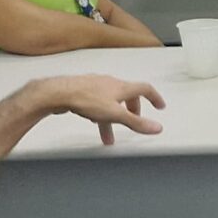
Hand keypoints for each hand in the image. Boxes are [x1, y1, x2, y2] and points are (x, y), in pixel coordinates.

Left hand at [23, 75, 166, 146]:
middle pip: (128, 96)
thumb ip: (136, 123)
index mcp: (122, 87)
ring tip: (108, 134)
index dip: (155, 97)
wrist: (59, 93)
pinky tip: (94, 120)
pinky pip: (97, 102)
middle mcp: (110, 83)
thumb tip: (156, 127)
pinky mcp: (83, 90)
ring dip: (113, 117)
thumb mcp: (115, 115)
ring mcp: (96, 86)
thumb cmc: (85, 99)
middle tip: (134, 120)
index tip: (159, 105)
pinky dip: (101, 113)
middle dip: (133, 110)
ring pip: (110, 102)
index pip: (145, 89)